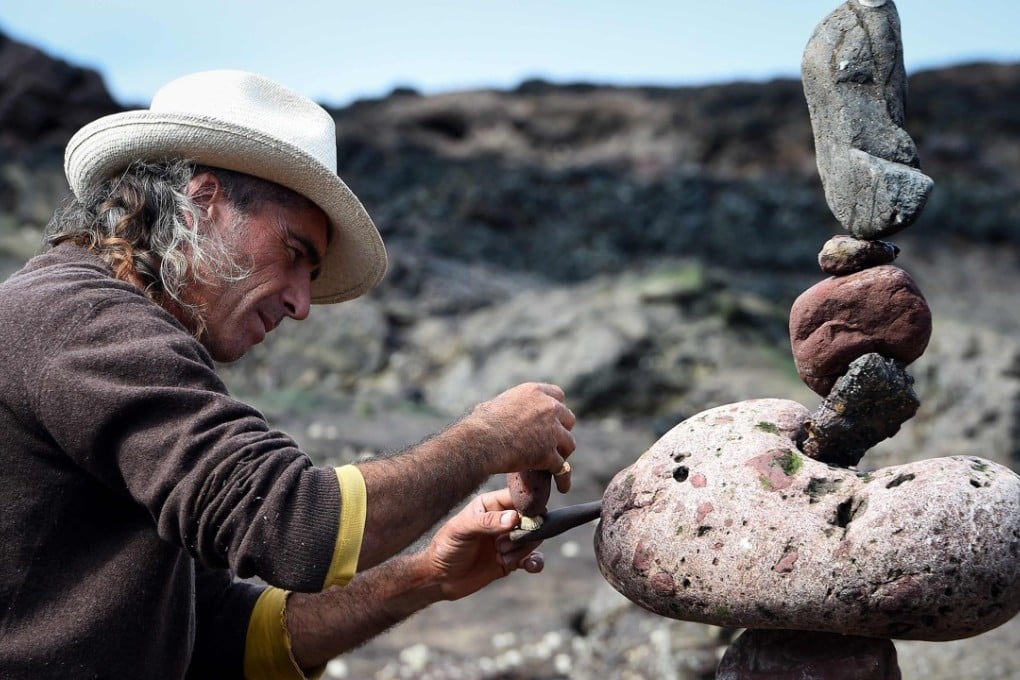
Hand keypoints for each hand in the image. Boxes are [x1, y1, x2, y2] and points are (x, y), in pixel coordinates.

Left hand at [425, 488, 544, 600]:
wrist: (439, 578)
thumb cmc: (445, 547)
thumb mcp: (461, 530)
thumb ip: (487, 521)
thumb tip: (514, 518)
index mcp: (490, 504)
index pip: (518, 497)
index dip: (528, 506)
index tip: (526, 518)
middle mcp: (502, 520)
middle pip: (531, 519)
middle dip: (524, 532)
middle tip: (501, 544)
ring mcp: (508, 540)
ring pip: (532, 539)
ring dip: (522, 549)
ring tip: (500, 556)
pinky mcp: (511, 560)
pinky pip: (531, 559)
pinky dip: (535, 562)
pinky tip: (532, 567)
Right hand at [469, 382, 576, 484]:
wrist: (480, 442)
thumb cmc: (480, 425)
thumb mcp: (495, 404)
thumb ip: (508, 406)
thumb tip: (499, 411)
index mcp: (534, 392)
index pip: (557, 395)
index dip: (557, 408)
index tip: (554, 417)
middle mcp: (548, 407)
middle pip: (568, 419)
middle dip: (562, 430)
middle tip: (554, 441)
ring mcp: (552, 431)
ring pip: (568, 443)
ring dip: (563, 452)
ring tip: (556, 462)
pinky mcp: (550, 453)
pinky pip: (563, 468)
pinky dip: (563, 478)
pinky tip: (562, 486)